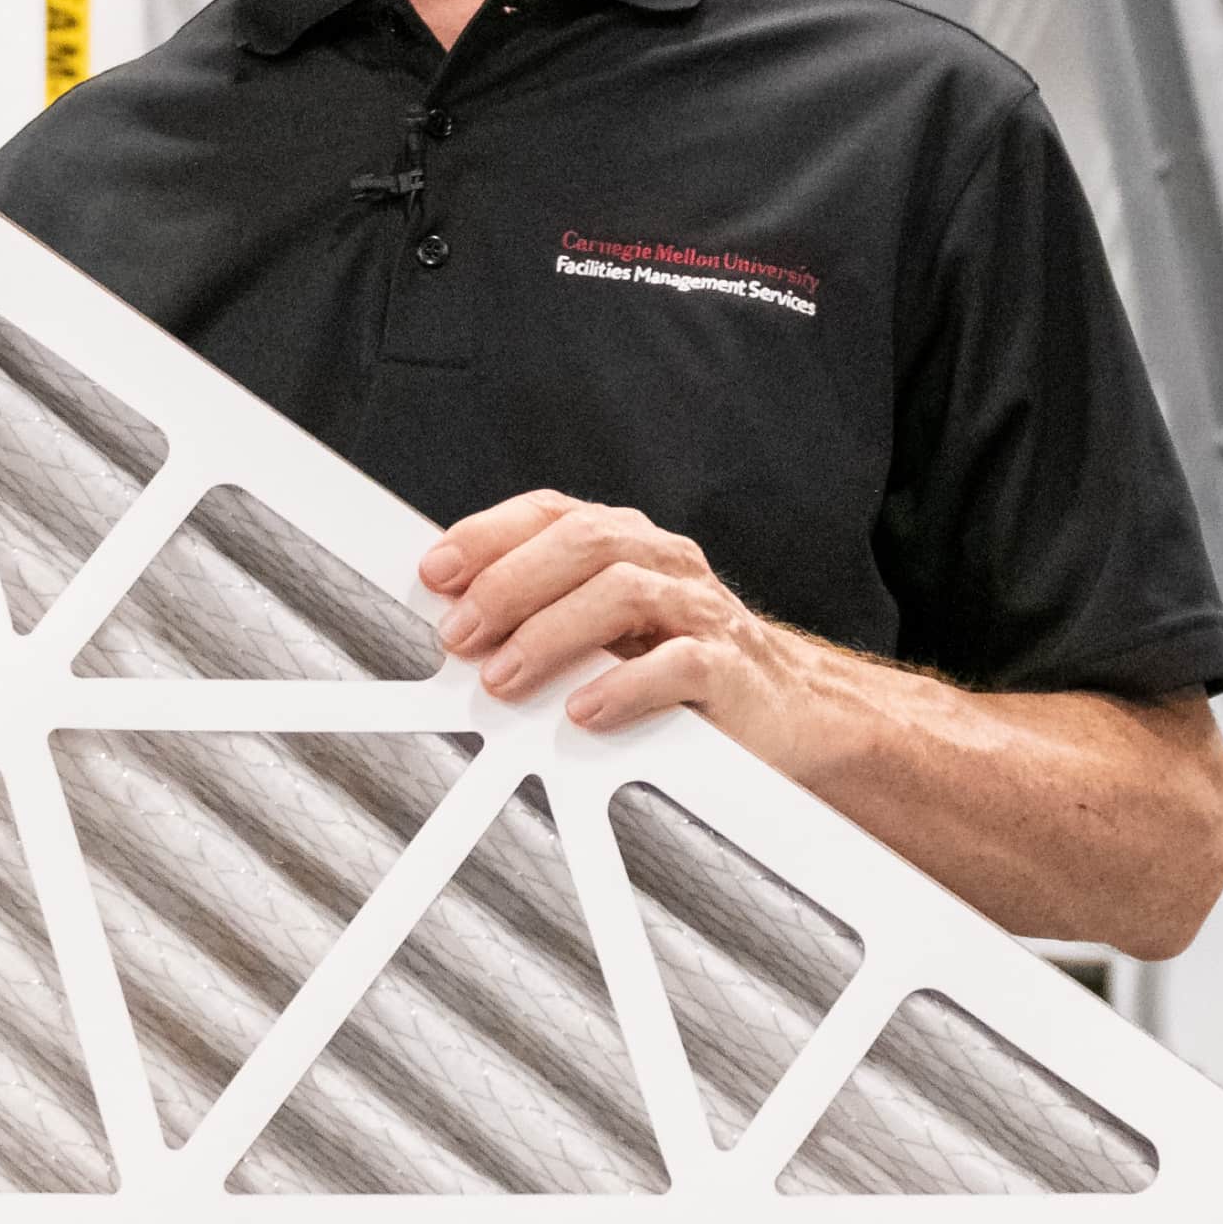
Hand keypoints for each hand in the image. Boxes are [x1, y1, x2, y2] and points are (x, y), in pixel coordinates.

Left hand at [417, 489, 829, 765]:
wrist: (787, 709)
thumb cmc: (679, 666)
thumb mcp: (608, 631)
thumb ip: (544, 615)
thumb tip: (453, 620)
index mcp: (629, 544)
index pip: (553, 513)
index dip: (489, 535)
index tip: (435, 572)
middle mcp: (665, 563)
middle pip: (583, 543)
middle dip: (509, 586)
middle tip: (460, 635)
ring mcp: (700, 611)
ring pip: (622, 592)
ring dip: (550, 634)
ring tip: (505, 678)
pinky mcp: (729, 668)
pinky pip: (677, 664)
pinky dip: (624, 686)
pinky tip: (584, 711)